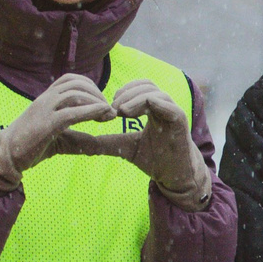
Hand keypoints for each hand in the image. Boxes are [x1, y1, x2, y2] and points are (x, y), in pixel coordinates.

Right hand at [0, 74, 119, 195]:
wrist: (6, 155)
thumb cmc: (30, 146)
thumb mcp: (58, 138)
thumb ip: (77, 137)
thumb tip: (98, 144)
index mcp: (45, 99)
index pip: (70, 80)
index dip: (90, 86)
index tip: (101, 102)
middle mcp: (45, 99)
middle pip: (76, 84)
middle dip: (97, 93)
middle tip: (109, 110)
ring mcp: (44, 110)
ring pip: (75, 94)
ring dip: (96, 101)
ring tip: (107, 115)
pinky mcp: (46, 124)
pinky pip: (71, 112)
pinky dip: (90, 111)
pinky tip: (102, 115)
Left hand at [60, 80, 211, 207]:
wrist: (174, 176)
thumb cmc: (154, 159)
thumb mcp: (125, 147)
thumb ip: (106, 142)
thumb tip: (81, 143)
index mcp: (153, 108)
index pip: (138, 87)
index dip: (122, 92)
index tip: (109, 108)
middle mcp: (164, 106)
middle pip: (146, 85)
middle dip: (126, 93)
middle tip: (113, 109)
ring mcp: (174, 113)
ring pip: (155, 93)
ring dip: (135, 99)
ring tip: (122, 112)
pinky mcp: (181, 123)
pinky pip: (170, 107)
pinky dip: (153, 104)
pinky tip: (133, 113)